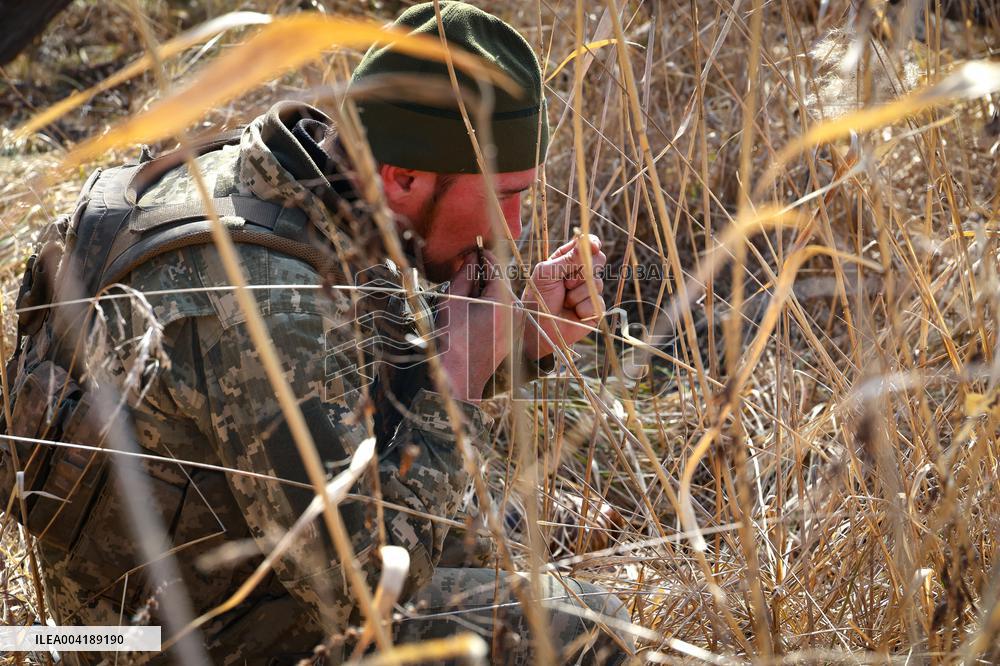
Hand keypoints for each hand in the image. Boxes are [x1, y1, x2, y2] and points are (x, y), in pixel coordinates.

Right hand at [435, 250, 511, 400]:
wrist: (459, 378)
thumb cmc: (452, 339)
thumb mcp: (453, 301)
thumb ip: (464, 275)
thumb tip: (471, 257)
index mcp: (503, 301)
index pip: (496, 266)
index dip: (482, 255)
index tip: (471, 250)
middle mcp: (515, 311)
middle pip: (501, 282)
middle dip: (483, 274)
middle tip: (464, 271)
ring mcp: (516, 324)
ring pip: (502, 296)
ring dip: (485, 290)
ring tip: (465, 294)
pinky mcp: (513, 335)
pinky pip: (503, 311)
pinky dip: (489, 305)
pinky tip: (472, 311)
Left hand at [521, 235, 606, 358]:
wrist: (538, 328)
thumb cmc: (538, 298)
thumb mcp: (547, 273)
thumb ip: (568, 258)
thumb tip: (591, 243)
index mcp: (568, 260)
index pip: (587, 245)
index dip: (592, 244)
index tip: (593, 246)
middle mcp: (581, 273)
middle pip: (599, 260)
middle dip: (582, 271)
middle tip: (565, 283)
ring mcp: (590, 291)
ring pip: (597, 283)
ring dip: (577, 294)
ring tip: (564, 301)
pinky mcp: (595, 308)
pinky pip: (597, 302)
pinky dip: (582, 308)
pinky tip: (572, 313)